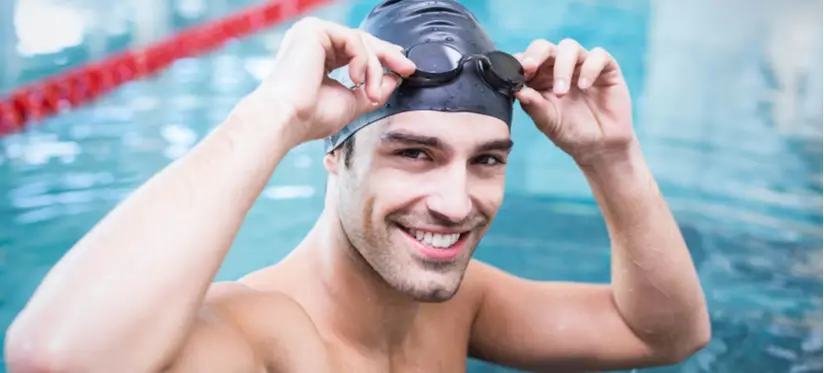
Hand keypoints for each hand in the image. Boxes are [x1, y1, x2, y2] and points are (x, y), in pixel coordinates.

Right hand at [239, 17, 416, 146]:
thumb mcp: (350, 103)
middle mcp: (313, 41)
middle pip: (361, 41)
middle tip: (408, 69)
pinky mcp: (313, 30)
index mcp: (318, 55)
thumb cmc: (310, 117)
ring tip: (371, 93)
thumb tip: (394, 79)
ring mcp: (311, 32)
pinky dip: (362, 60)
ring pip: (360, 41)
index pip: (356, 50)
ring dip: (374, 68)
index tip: (404, 69)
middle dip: (388, 56)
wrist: (286, 120)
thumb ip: (372, 90)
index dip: (382, 58)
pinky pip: (353, 39)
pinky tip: (356, 80)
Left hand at [514, 39, 634, 166]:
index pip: (526, 60)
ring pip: (569, 47)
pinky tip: (584, 86)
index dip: (519, 62)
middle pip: (544, 47)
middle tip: (529, 68)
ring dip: (561, 67)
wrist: (600, 147)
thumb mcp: (548, 123)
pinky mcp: (606, 68)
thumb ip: (534, 106)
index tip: (515, 74)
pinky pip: (598, 55)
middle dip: (535, 54)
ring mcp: (582, 65)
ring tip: (561, 92)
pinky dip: (589, 68)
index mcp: (539, 78)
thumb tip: (518, 91)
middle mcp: (558, 67)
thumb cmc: (570, 133)